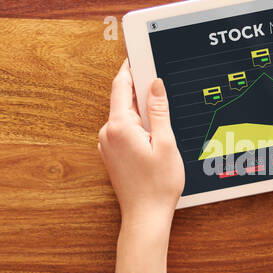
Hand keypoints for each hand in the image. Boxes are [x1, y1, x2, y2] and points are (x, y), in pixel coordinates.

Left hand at [98, 61, 184, 228]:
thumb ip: (159, 111)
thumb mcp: (166, 143)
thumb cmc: (158, 185)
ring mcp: (107, 144)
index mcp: (119, 127)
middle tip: (160, 82)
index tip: (138, 54)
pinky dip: (137, 124)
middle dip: (140, 90)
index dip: (130, 68)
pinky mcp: (111, 153)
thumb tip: (155, 85)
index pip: (121, 86)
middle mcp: (107, 133)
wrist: (146, 217)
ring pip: (124, 115)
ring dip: (141, 110)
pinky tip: (154, 132)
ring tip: (163, 112)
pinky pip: (123, 129)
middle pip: (122, 100)